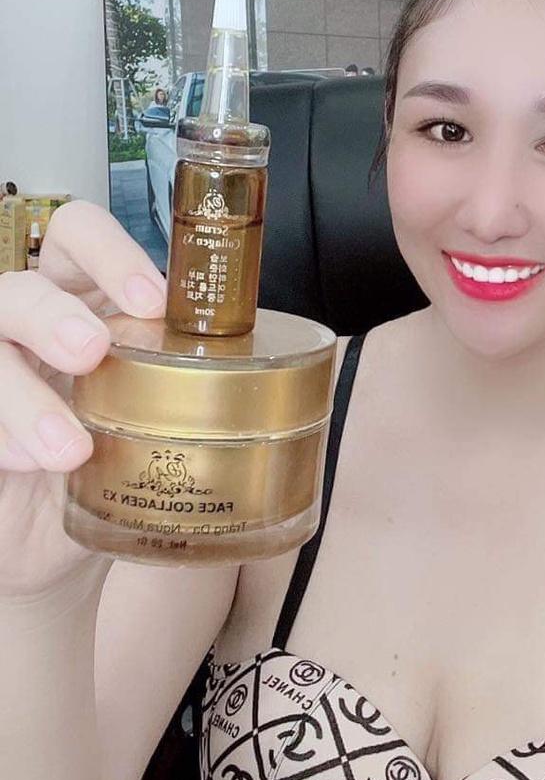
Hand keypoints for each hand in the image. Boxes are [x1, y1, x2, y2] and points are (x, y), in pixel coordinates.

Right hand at [0, 200, 166, 598]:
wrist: (56, 543)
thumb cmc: (117, 463)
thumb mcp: (163, 412)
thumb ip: (197, 379)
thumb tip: (281, 372)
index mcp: (79, 302)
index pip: (77, 236)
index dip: (109, 253)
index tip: (153, 298)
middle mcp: (28, 328)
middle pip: (20, 287)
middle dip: (54, 314)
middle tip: (92, 352)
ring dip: (25, 397)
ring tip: (69, 449)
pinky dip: (3, 436)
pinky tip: (31, 465)